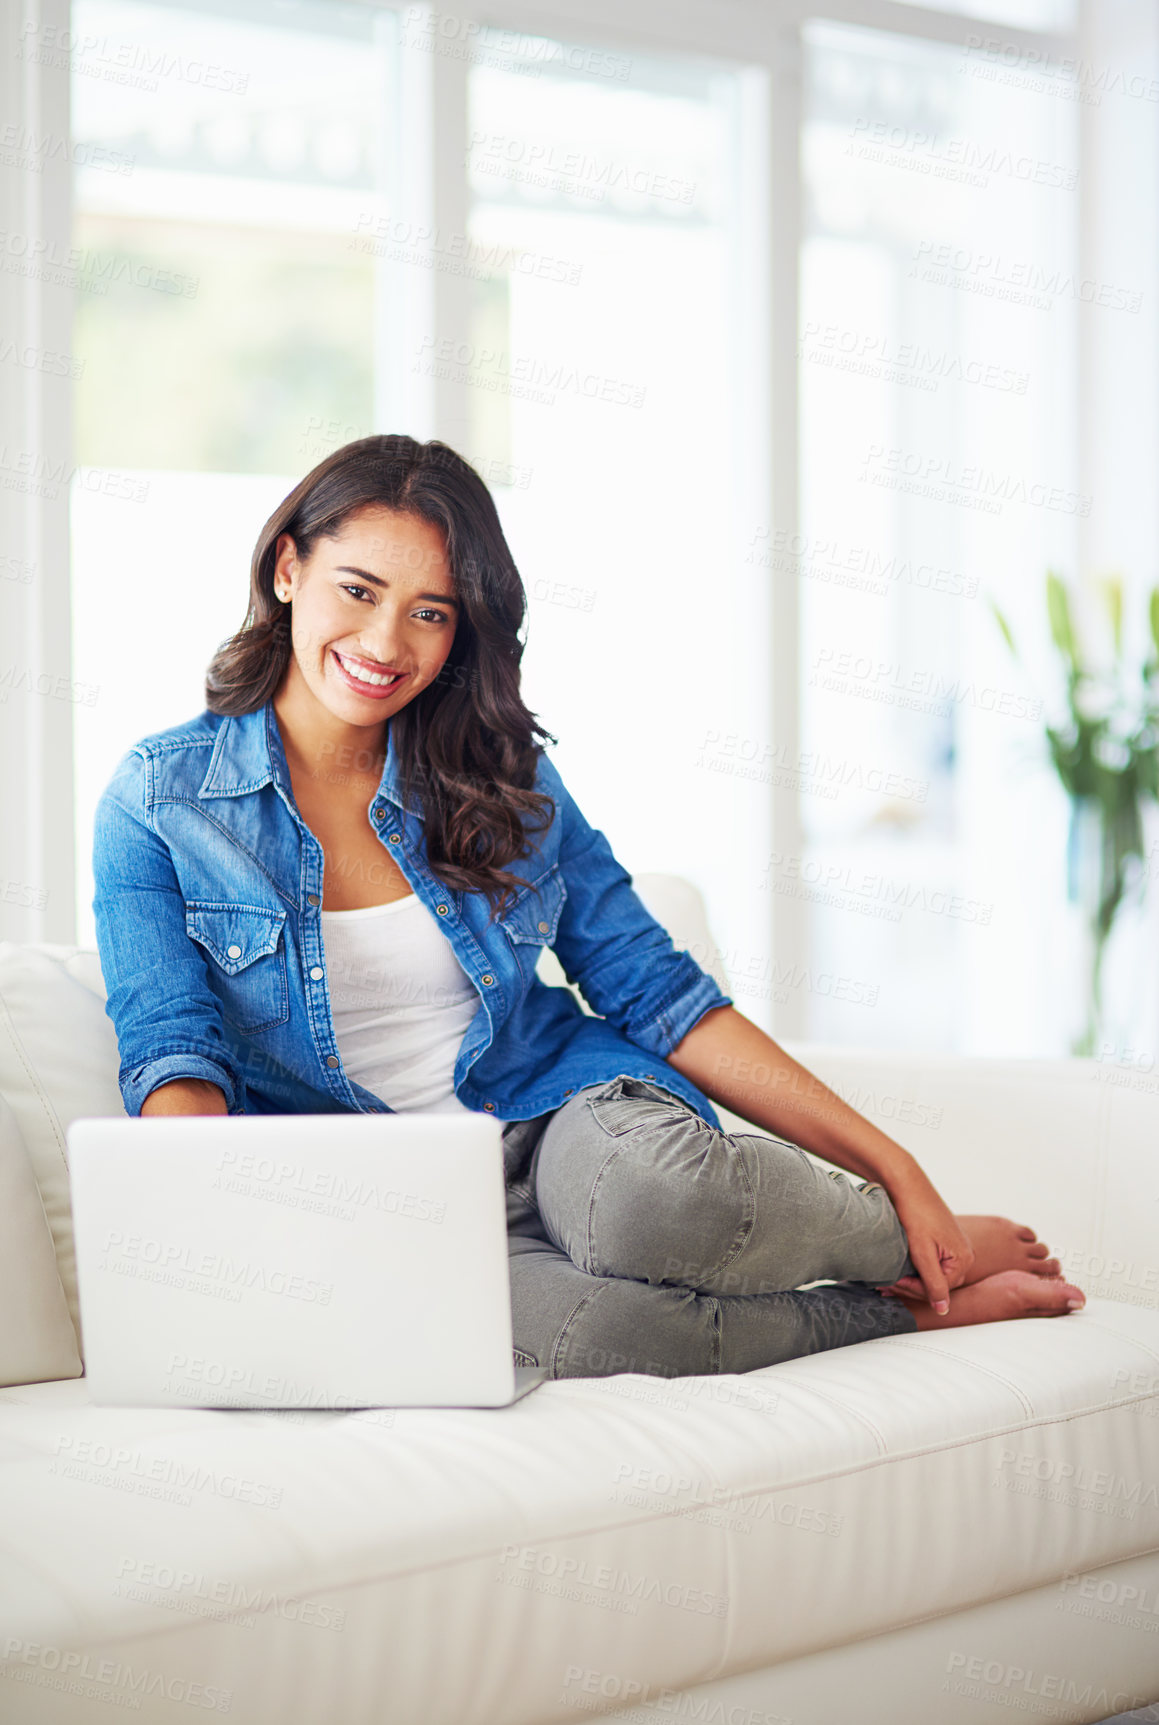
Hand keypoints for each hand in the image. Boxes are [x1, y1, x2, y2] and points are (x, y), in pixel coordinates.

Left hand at [876, 1173, 975, 1313]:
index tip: (889, 1285)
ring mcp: (953, 1247)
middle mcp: (964, 1255)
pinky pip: (930, 1262)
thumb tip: (944, 1311)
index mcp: (963, 1259)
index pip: (938, 1290)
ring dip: (910, 1278)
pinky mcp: (942, 1240)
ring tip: (886, 1280)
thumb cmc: (915, 1213)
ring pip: (931, 1274)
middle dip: (909, 1286)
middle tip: (884, 1286)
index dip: (912, 1290)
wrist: (906, 1183)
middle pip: (936, 1283)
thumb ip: (934, 1283)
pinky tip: (896, 1268)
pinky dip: (913, 1267)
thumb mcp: (923, 1252)